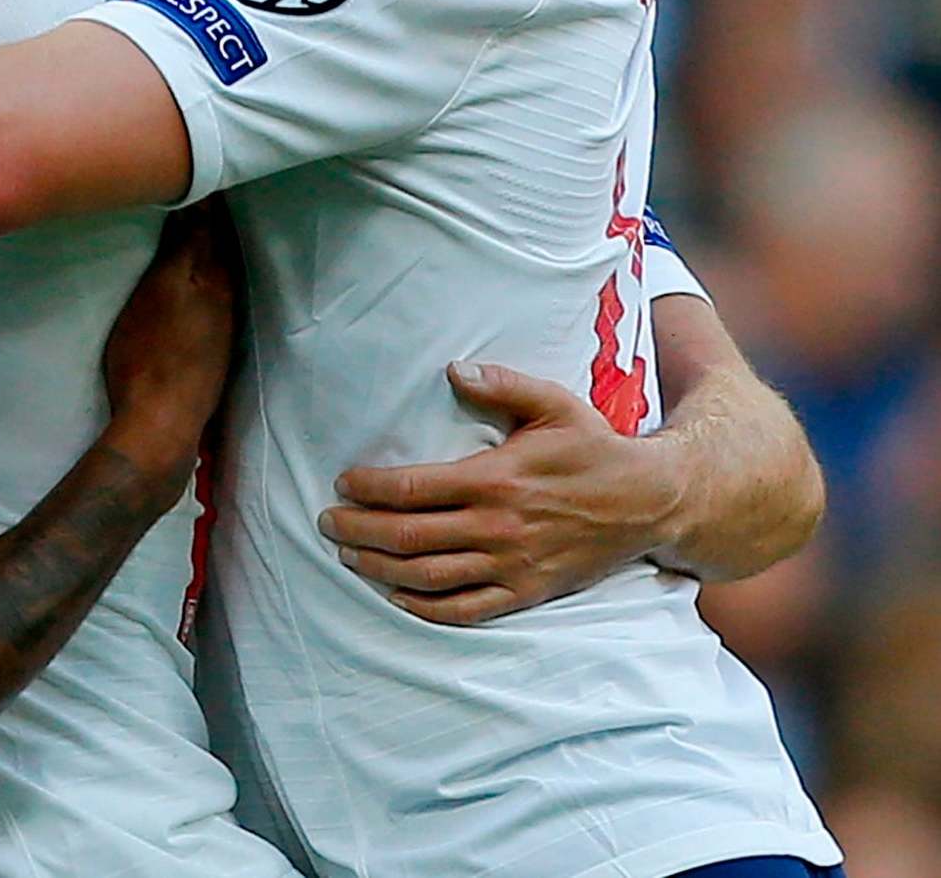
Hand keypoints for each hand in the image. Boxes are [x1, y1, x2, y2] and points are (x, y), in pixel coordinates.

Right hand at [99, 200, 241, 501]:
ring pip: (221, 268)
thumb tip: (194, 208)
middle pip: (220, 244)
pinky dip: (210, 270)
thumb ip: (178, 250)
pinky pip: (217, 292)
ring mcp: (221, 324)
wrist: (161, 424)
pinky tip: (199, 272)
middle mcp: (223, 296)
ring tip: (199, 218)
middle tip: (199, 183)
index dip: (205, 197)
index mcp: (210, 277)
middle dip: (212, 215)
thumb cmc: (148, 356)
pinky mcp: (212, 347)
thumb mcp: (155, 292)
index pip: (211, 224)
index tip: (196, 164)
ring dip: (212, 242)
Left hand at [320, 360, 684, 624]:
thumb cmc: (594, 449)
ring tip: (349, 555)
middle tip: (327, 523)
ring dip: (381, 568)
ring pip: (430, 577)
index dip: (369, 489)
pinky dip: (427, 607)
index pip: (413, 488)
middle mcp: (498, 528)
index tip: (343, 484)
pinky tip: (398, 595)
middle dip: (359, 531)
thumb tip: (454, 369)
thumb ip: (502, 384)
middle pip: (410, 537)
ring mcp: (512, 566)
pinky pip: (468, 609)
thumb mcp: (553, 404)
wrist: (651, 502)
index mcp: (496, 480)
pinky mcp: (527, 592)